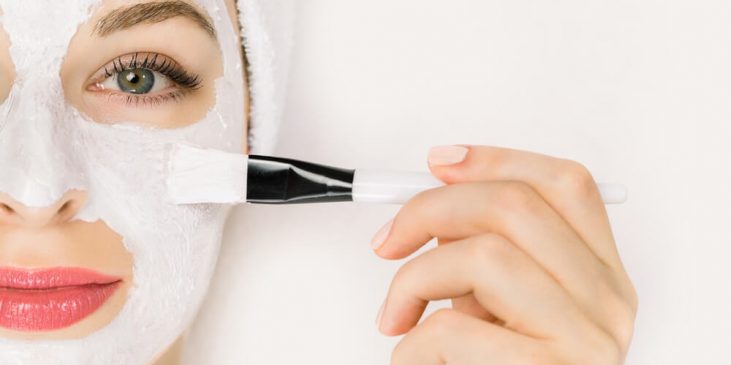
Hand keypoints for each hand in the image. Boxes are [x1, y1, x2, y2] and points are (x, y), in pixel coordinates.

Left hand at [370, 145, 636, 364]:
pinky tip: (414, 357)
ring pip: (482, 256)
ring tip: (398, 315)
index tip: (438, 162)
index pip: (564, 184)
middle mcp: (607, 302)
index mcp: (600, 274)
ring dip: (413, 280)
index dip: (496, 159)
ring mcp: (585, 342)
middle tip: (388, 240)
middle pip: (516, 206)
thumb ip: (486, 252)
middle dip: (429, 210)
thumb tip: (435, 195)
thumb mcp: (504, 306)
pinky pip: (452, 330)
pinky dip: (411, 342)